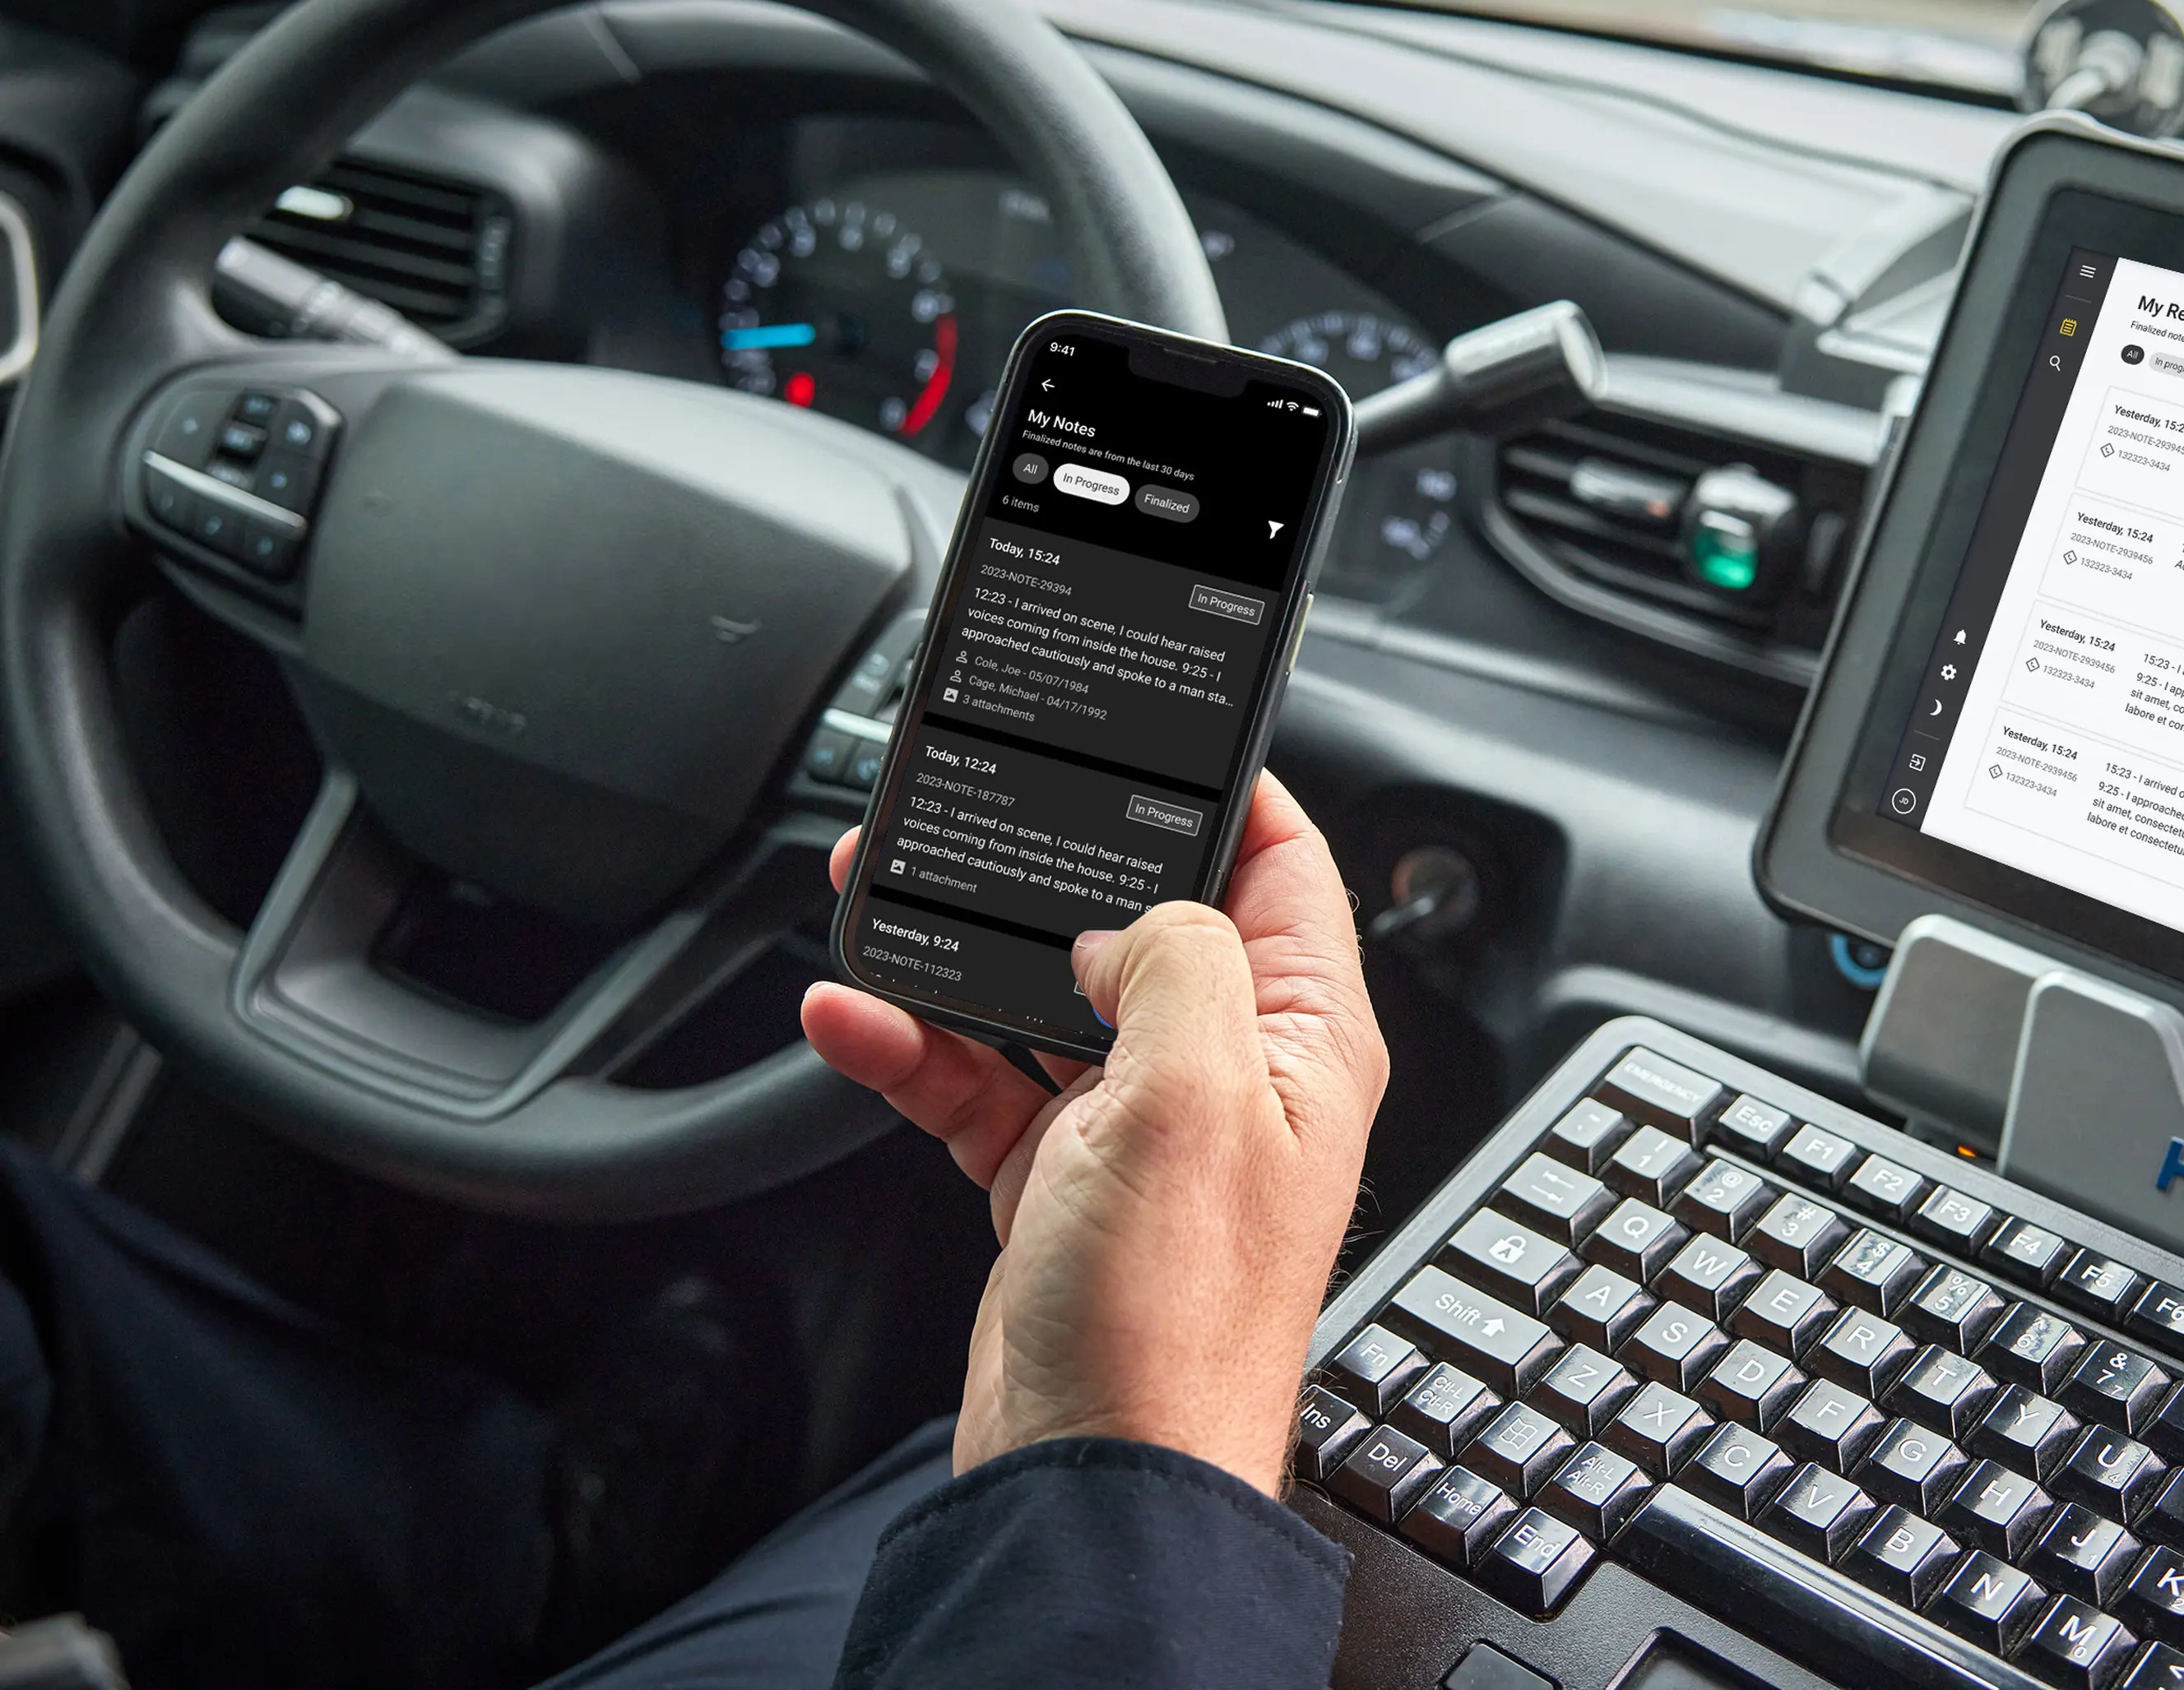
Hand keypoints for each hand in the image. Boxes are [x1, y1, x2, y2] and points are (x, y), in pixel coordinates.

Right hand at [801, 772, 1384, 1496]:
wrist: (1094, 1481)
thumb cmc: (1174, 1319)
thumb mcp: (1193, 1093)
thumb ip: (1177, 960)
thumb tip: (1130, 919)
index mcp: (1301, 1041)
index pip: (1284, 865)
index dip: (1225, 790)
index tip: (1155, 732)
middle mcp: (1227, 1077)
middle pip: (1145, 921)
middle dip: (1055, 865)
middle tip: (977, 809)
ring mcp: (1137, 1132)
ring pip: (1043, 996)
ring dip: (958, 946)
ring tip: (875, 889)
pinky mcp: (1054, 1183)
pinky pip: (976, 1083)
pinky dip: (912, 1043)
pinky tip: (851, 1011)